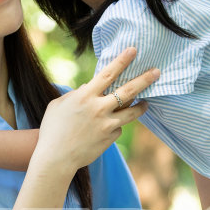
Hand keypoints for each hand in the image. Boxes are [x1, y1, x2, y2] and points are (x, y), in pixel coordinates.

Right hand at [34, 47, 158, 171]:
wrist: (55, 159)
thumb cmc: (52, 130)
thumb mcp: (58, 105)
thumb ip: (75, 95)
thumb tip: (87, 88)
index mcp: (85, 96)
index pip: (108, 74)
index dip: (122, 60)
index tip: (134, 50)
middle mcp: (100, 108)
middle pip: (128, 91)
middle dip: (144, 79)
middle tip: (157, 72)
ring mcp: (107, 124)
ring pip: (132, 112)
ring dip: (141, 106)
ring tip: (146, 102)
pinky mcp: (110, 138)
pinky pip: (117, 128)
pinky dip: (113, 126)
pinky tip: (104, 130)